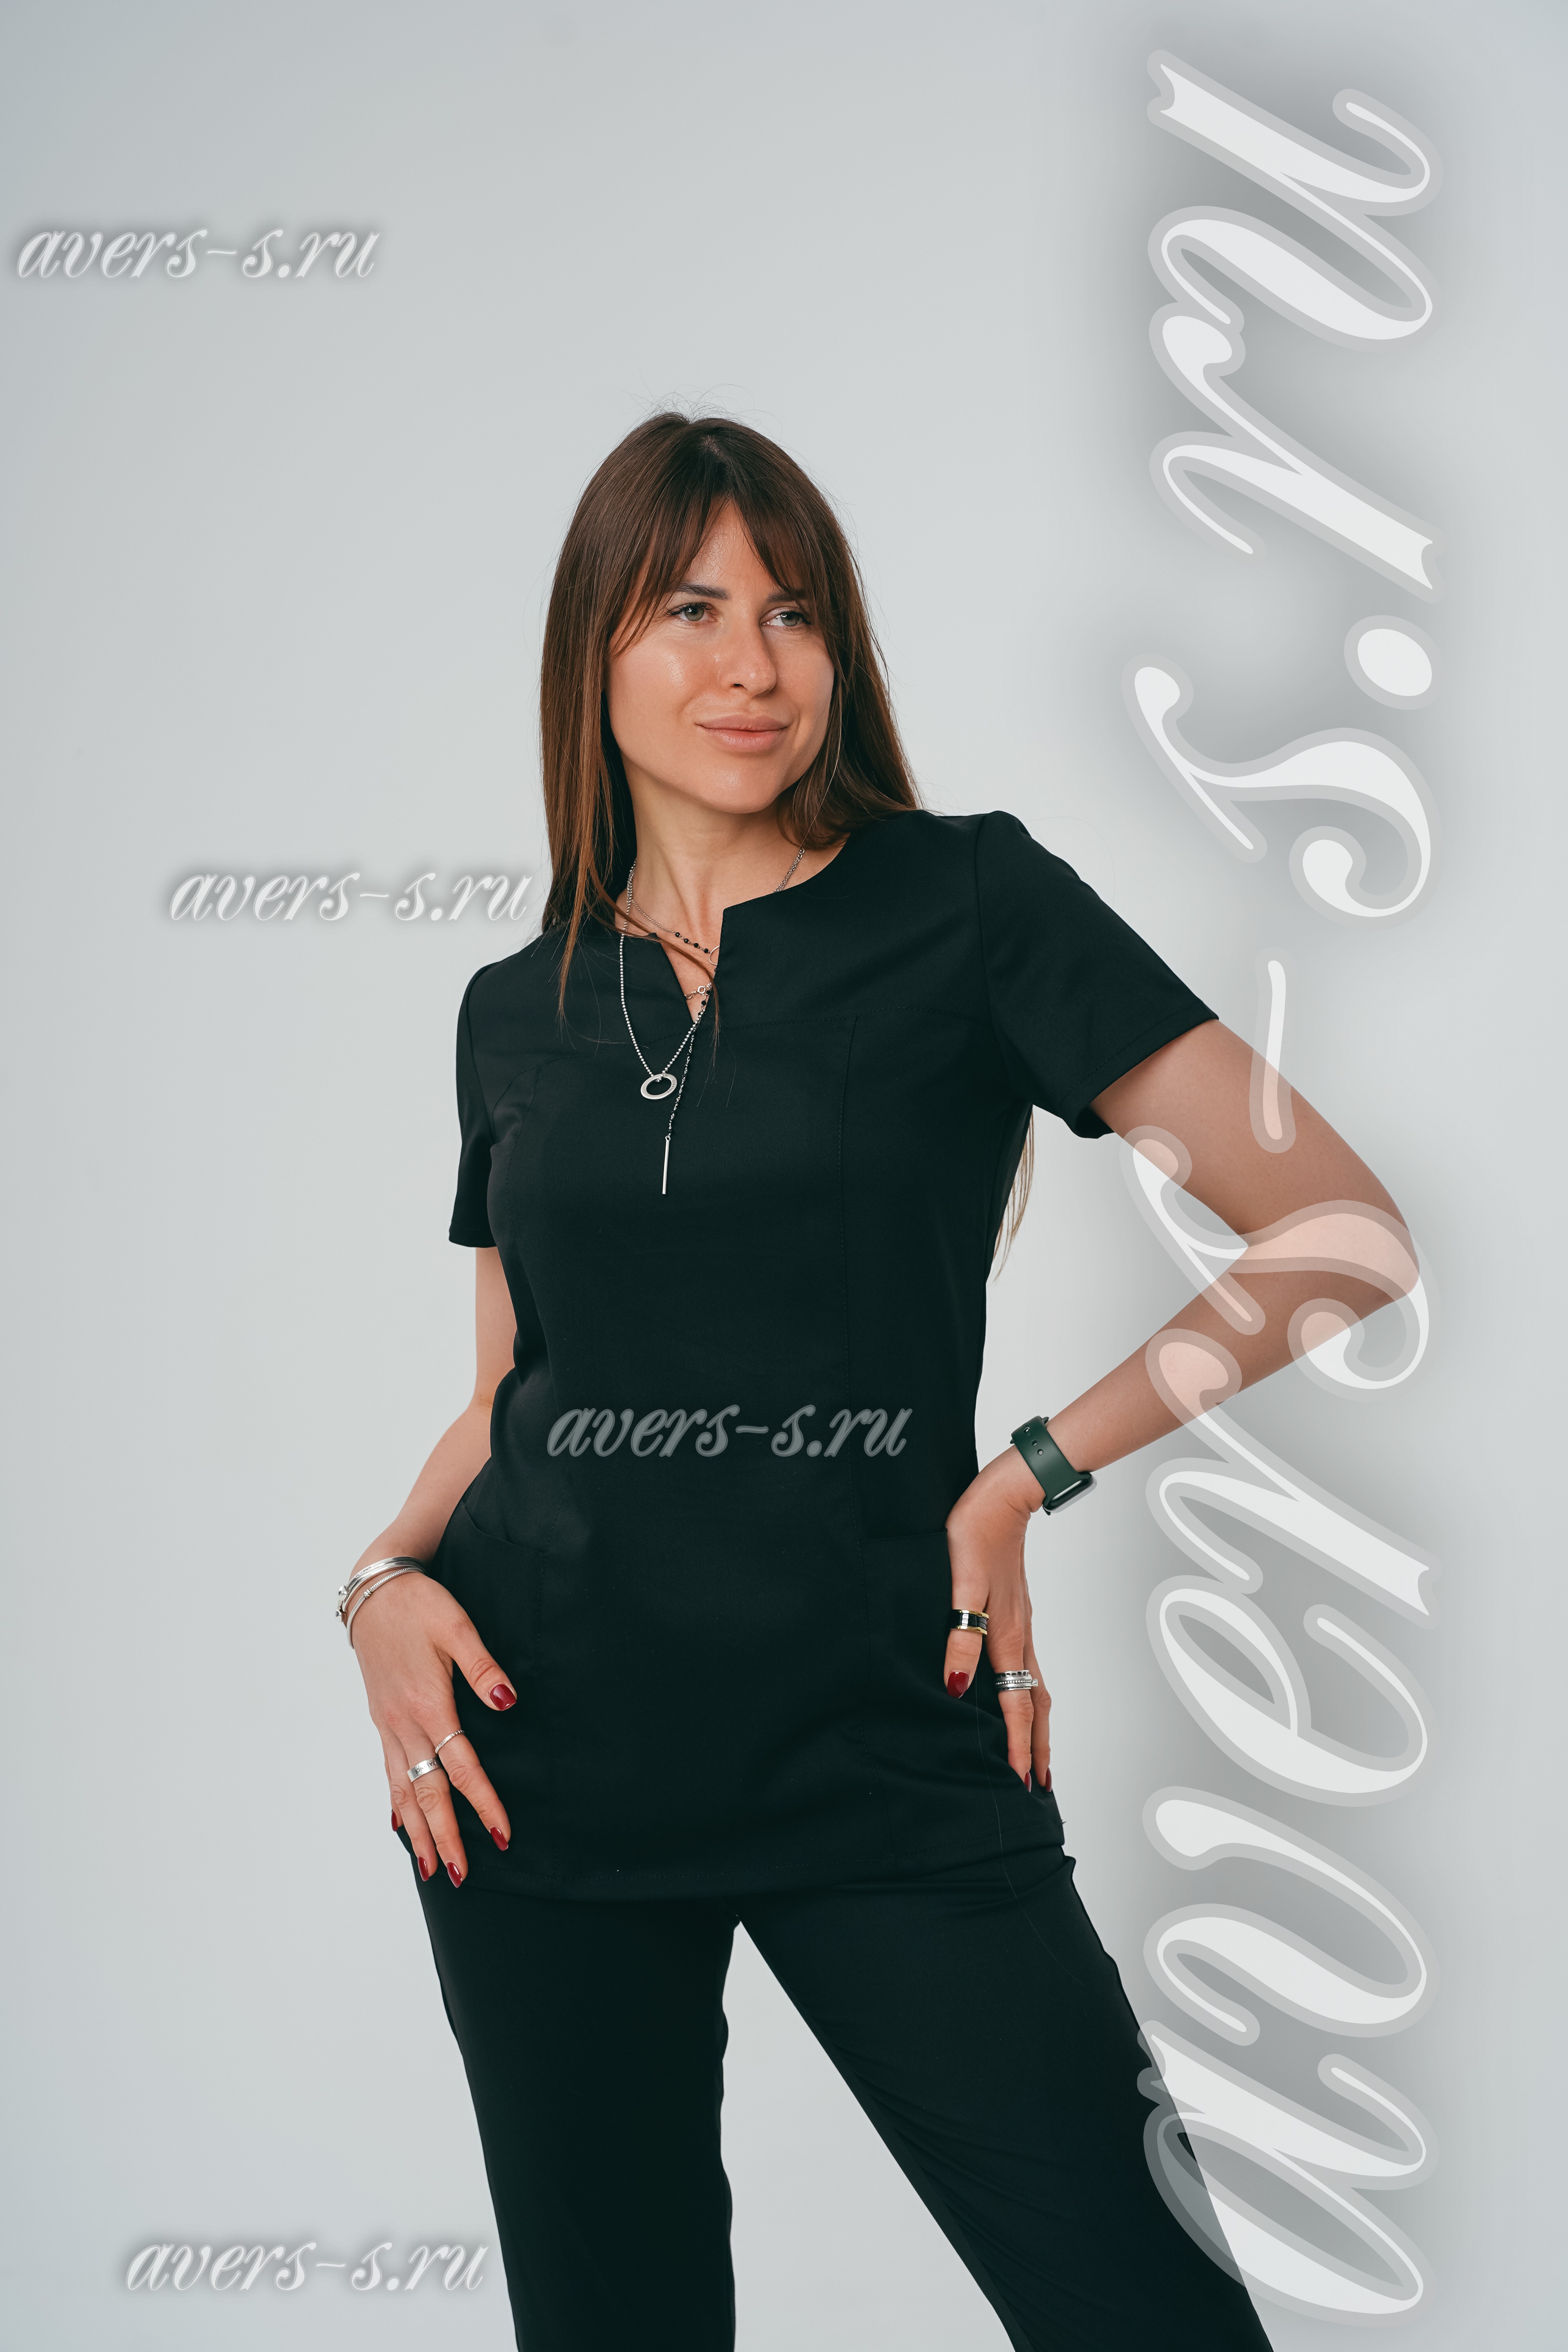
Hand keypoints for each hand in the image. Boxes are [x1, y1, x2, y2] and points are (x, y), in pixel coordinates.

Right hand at [351, 1567, 516, 1884]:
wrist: (374, 1591)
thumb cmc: (420, 1605)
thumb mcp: (457, 1626)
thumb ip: (484, 1667)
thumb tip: (510, 1702)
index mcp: (428, 1704)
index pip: (461, 1766)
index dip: (482, 1803)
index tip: (501, 1835)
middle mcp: (405, 1723)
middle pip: (428, 1790)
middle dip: (445, 1836)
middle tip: (459, 1875)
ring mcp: (389, 1724)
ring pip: (404, 1789)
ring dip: (418, 1831)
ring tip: (429, 1867)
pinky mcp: (381, 1719)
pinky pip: (388, 1770)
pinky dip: (396, 1802)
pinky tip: (400, 1825)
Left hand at [943, 1448, 1051, 1790]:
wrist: (1002, 1497)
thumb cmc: (973, 1535)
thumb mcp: (958, 1587)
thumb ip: (958, 1639)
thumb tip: (958, 1689)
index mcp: (1004, 1635)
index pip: (1015, 1704)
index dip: (1016, 1745)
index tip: (1020, 1782)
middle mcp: (1018, 1635)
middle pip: (1035, 1703)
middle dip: (1037, 1746)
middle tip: (1041, 1784)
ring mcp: (1021, 1623)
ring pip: (1035, 1684)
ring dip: (1036, 1722)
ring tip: (1037, 1751)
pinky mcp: (1016, 1609)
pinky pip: (1028, 1664)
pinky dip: (1030, 1692)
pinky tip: (1020, 1692)